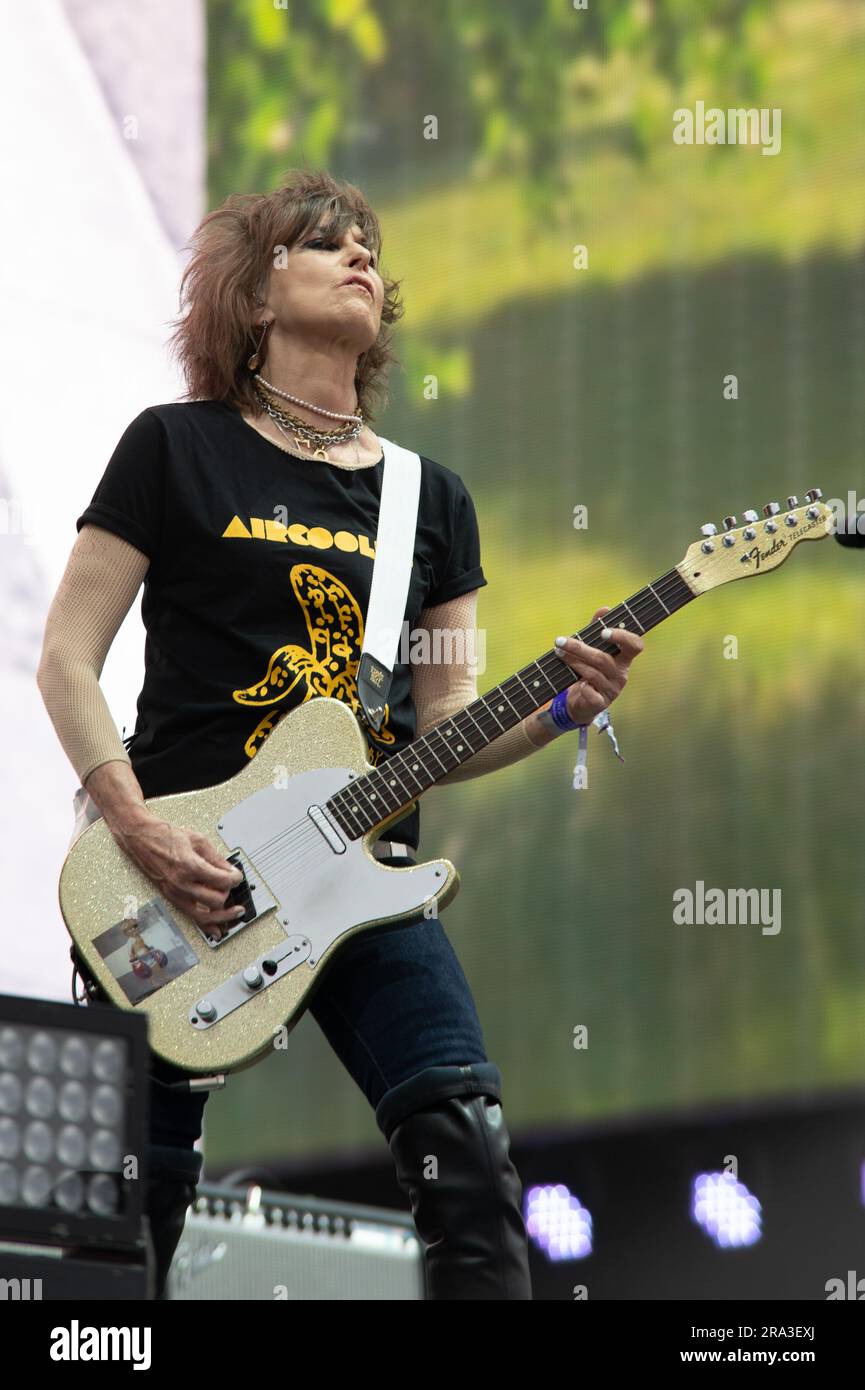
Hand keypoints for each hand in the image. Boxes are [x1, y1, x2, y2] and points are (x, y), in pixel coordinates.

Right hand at [113, 810, 244, 939]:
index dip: (235, 879)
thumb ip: (216, 857)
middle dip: (228, 893)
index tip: (237, 876)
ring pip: (204, 915)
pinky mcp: (171, 897)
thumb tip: (230, 870)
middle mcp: (181, 883)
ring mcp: (175, 893)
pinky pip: (191, 917)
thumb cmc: (165, 836)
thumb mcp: (197, 840)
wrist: (141, 839)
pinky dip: (206, 925)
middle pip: (216, 900)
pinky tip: (217, 929)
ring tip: (235, 911)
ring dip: (222, 914)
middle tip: (231, 884)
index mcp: (189, 866)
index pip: (221, 880)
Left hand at [553, 605, 643, 725]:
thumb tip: (605, 609)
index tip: (603, 632)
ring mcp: (611, 690)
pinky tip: (573, 682)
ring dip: (572, 661)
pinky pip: (591, 694)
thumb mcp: (594, 649)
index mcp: (624, 659)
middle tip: (559, 640)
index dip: (623, 637)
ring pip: (592, 673)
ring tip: (558, 652)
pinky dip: (581, 687)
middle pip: (603, 659)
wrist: (581, 703)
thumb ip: (597, 629)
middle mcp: (621, 674)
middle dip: (579, 648)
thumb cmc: (589, 669)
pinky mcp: (600, 704)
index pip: (635, 646)